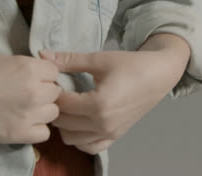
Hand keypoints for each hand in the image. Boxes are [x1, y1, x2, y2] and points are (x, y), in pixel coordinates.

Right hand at [0, 53, 62, 143]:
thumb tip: (43, 71)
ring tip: (25, 109)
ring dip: (43, 110)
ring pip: (53, 112)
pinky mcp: (20, 133)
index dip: (44, 76)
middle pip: (56, 92)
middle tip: (28, 94)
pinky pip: (44, 133)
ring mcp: (29, 114)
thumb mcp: (5, 59)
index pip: (55, 72)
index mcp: (31, 69)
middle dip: (45, 92)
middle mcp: (35, 91)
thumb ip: (28, 66)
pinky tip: (25, 123)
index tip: (34, 79)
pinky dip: (37, 129)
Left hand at [38, 33, 190, 154]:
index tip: (54, 81)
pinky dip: (80, 138)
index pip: (61, 104)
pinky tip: (80, 122)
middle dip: (56, 107)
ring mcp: (110, 133)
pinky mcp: (116, 136)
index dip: (52, 92)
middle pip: (63, 123)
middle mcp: (103, 124)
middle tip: (59, 92)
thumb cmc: (132, 65)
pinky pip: (90, 147)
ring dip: (65, 124)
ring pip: (72, 139)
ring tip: (69, 106)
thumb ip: (69, 60)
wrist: (159, 75)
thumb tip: (42, 54)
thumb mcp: (99, 59)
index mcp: (98, 105)